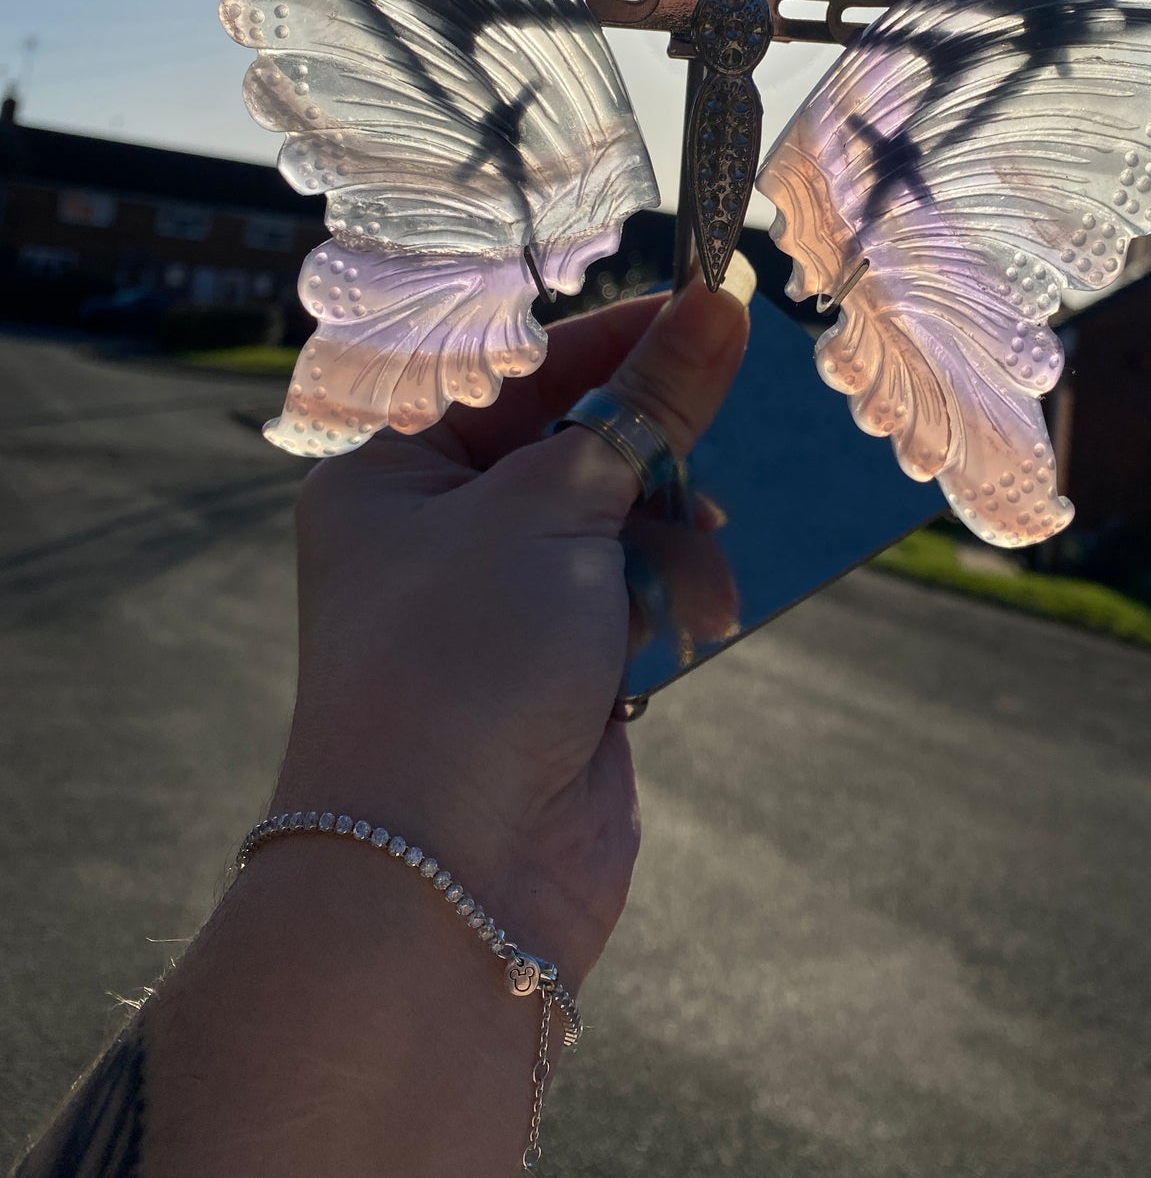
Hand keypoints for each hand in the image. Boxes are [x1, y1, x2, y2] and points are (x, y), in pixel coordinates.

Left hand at [272, 278, 749, 986]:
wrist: (447, 880)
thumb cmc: (465, 663)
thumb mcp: (556, 505)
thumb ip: (646, 406)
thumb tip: (717, 305)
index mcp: (396, 473)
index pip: (521, 373)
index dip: (617, 339)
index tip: (710, 308)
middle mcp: (440, 535)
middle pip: (579, 444)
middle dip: (654, 455)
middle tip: (718, 443)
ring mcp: (501, 610)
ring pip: (621, 522)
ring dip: (671, 542)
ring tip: (695, 586)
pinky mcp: (559, 673)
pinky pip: (636, 596)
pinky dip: (670, 600)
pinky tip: (692, 626)